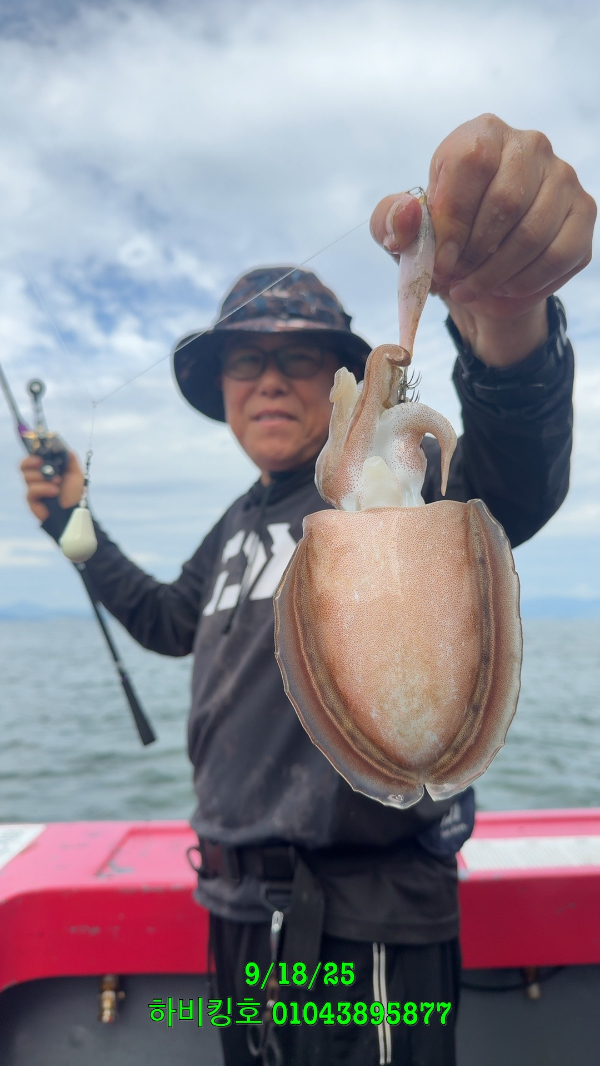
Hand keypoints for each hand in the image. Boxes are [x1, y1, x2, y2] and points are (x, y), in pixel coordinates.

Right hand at [21, 451, 83, 521]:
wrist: (75, 512)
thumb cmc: (76, 494)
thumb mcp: (76, 474)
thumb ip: (70, 459)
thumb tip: (64, 447)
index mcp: (47, 469)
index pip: (33, 457)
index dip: (33, 453)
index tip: (41, 452)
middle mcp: (38, 478)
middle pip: (23, 465)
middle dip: (31, 462)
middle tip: (41, 463)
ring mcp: (34, 488)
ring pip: (27, 476)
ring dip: (42, 477)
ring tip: (57, 481)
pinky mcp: (32, 500)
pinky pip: (31, 490)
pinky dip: (43, 488)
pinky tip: (54, 491)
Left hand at [370, 114, 595, 364]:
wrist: (481, 270)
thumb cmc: (440, 242)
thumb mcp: (403, 235)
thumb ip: (389, 221)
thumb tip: (406, 213)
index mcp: (481, 136)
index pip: (471, 163)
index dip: (453, 221)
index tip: (441, 262)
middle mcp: (529, 145)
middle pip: (507, 202)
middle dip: (476, 255)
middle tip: (457, 280)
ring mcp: (562, 177)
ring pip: (534, 234)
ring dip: (497, 275)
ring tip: (474, 289)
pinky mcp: (583, 212)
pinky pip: (560, 255)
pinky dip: (527, 282)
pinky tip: (505, 287)